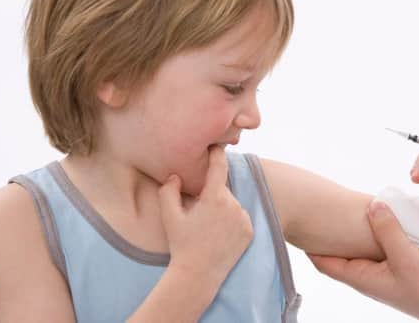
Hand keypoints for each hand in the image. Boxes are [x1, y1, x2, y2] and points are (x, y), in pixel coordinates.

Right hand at [158, 146, 252, 288]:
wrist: (198, 275)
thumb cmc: (181, 244)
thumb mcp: (169, 216)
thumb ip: (168, 190)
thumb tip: (175, 176)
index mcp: (214, 198)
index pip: (219, 166)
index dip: (217, 153)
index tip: (216, 145)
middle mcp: (233, 205)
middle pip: (222, 189)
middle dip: (211, 195)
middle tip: (198, 213)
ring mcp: (244, 219)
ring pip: (231, 204)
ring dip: (222, 208)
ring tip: (208, 228)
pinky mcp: (250, 231)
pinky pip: (240, 217)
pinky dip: (232, 221)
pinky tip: (219, 235)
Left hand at [307, 201, 418, 322]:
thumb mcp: (406, 258)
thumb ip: (388, 231)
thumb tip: (372, 205)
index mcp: (362, 278)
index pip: (325, 263)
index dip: (309, 246)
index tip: (297, 225)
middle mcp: (370, 275)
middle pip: (340, 253)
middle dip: (329, 235)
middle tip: (318, 210)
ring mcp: (386, 270)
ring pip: (361, 247)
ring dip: (355, 230)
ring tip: (347, 207)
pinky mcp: (402, 264)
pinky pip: (383, 243)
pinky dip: (378, 230)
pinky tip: (383, 216)